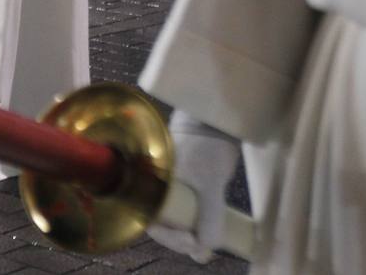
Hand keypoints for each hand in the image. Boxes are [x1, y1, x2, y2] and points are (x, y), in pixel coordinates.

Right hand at [146, 110, 241, 262]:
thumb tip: (205, 248)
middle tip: (199, 249)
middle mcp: (150, 181)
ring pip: (167, 213)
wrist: (214, 116)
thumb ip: (210, 216)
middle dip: (178, 238)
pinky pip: (174, 203)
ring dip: (183, 230)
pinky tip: (199, 229)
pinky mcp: (174, 177)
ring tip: (201, 243)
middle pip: (158, 220)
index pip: (151, 221)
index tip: (194, 244)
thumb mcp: (212, 184)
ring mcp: (161, 179)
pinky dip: (186, 218)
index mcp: (150, 182)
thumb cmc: (209, 145)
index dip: (172, 239)